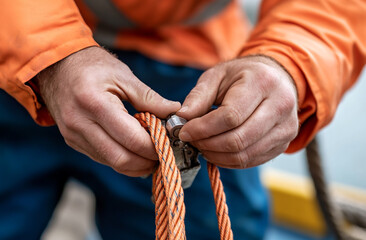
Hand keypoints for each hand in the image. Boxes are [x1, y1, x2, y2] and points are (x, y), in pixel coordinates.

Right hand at [37, 46, 179, 175]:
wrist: (56, 67)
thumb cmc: (92, 66)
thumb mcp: (123, 75)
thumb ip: (149, 98)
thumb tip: (174, 112)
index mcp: (95, 103)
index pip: (132, 139)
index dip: (155, 147)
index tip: (170, 143)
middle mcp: (80, 124)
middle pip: (121, 158)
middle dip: (147, 162)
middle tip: (164, 155)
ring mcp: (73, 135)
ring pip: (111, 163)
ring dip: (135, 164)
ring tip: (152, 155)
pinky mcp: (72, 141)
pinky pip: (102, 157)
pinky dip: (121, 158)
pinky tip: (134, 151)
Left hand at [177, 55, 297, 168]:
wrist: (276, 79)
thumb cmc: (243, 76)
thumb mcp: (217, 76)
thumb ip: (198, 97)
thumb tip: (181, 118)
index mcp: (263, 82)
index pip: (230, 116)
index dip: (203, 128)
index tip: (184, 131)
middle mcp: (281, 106)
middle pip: (238, 139)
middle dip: (208, 144)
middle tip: (192, 141)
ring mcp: (286, 128)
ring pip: (244, 155)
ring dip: (216, 155)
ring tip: (202, 145)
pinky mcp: (284, 143)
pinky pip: (252, 161)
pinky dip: (229, 160)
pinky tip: (217, 151)